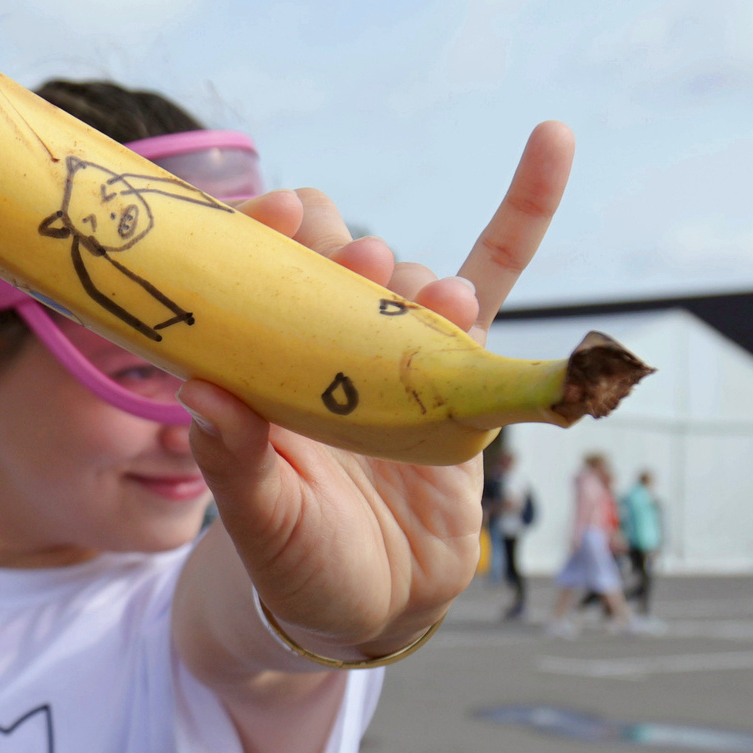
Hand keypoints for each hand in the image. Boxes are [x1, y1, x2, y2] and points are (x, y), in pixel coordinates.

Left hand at [179, 122, 573, 656]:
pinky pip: (494, 281)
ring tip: (426, 300)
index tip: (270, 216)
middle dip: (336, 247)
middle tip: (347, 263)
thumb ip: (235, 464)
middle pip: (328, 258)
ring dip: (409, 276)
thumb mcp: (261, 525)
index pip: (255, 275)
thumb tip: (202, 393)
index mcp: (260, 366)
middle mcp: (322, 345)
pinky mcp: (462, 371)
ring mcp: (394, 352)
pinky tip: (550, 142)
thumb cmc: (298, 565)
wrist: (371, 609)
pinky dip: (524, 212)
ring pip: (402, 278)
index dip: (261, 236)